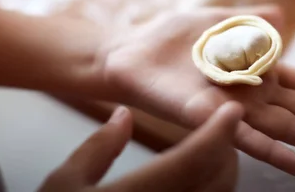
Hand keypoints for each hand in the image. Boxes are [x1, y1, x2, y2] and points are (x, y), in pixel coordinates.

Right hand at [39, 102, 242, 191]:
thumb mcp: (63, 185)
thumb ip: (97, 149)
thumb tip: (124, 115)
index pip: (194, 159)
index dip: (219, 131)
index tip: (231, 110)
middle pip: (219, 180)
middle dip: (226, 149)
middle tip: (219, 128)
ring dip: (222, 172)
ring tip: (210, 153)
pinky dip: (211, 191)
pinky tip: (196, 182)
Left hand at [99, 6, 294, 176]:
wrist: (129, 50)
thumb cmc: (173, 36)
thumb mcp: (220, 19)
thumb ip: (251, 21)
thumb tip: (283, 15)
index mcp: (257, 70)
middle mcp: (251, 94)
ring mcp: (231, 108)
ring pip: (284, 126)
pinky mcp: (206, 115)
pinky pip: (242, 136)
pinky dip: (272, 149)